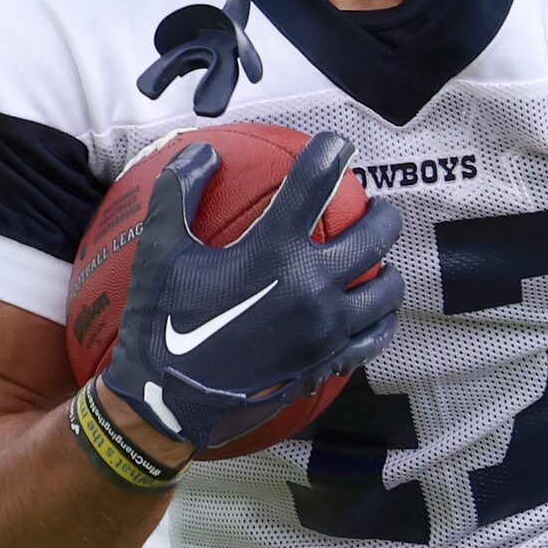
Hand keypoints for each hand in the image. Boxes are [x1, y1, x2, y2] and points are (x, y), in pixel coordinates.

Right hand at [102, 135, 402, 452]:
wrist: (168, 402)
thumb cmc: (162, 323)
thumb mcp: (160, 250)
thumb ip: (180, 190)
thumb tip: (207, 151)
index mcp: (274, 252)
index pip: (318, 181)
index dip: (332, 150)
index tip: (337, 144)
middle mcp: (312, 287)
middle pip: (376, 233)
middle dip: (381, 210)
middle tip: (373, 204)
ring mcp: (327, 328)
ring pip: (387, 288)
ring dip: (387, 263)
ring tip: (377, 257)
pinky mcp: (329, 360)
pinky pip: (375, 335)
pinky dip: (379, 317)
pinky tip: (370, 307)